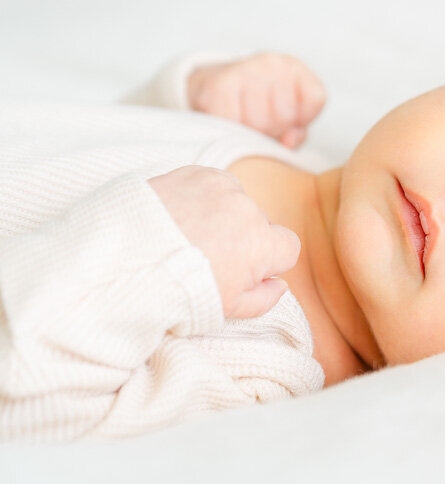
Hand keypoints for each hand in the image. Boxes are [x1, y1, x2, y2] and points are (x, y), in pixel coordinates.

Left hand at [149, 166, 300, 318]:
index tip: (242, 269)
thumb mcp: (225, 311)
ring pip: (234, 201)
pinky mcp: (195, 172)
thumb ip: (264, 299)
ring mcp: (220, 188)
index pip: (287, 246)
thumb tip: (280, 285)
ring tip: (186, 235)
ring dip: (220, 214)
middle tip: (204, 256)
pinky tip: (178, 217)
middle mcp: (247, 210)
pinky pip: (210, 183)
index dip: (266, 261)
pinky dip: (199, 197)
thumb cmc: (174, 291)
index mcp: (262, 245)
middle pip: (258, 223)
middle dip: (240, 237)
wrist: (118, 263)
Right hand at [187, 53, 324, 147]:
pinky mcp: (220, 83)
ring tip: (245, 122)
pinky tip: (230, 120)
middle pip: (285, 116)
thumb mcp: (287, 117)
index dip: (302, 120)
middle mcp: (273, 63)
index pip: (315, 98)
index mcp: (295, 68)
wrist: (213, 86)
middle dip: (273, 131)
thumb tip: (287, 142)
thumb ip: (297, 134)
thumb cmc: (259, 107)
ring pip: (259, 124)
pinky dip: (231, 131)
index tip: (288, 120)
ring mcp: (245, 69)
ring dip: (251, 133)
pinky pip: (234, 123)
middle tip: (260, 125)